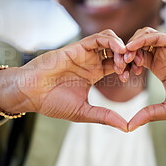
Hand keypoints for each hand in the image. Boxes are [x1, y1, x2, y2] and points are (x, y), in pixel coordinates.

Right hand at [11, 29, 128, 131]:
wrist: (31, 94)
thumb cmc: (52, 103)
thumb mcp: (84, 111)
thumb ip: (105, 117)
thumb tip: (127, 128)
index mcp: (94, 73)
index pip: (117, 65)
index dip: (128, 68)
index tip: (133, 77)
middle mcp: (91, 61)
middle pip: (116, 51)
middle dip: (129, 57)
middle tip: (134, 67)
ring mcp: (84, 53)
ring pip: (110, 41)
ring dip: (122, 47)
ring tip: (126, 60)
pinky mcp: (77, 47)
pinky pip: (98, 38)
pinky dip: (112, 41)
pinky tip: (120, 50)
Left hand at [124, 27, 165, 130]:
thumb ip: (149, 114)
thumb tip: (128, 127)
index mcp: (158, 67)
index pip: (135, 59)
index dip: (125, 65)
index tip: (121, 76)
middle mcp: (162, 56)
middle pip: (136, 46)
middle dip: (124, 54)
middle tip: (120, 67)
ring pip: (143, 37)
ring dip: (131, 45)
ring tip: (126, 59)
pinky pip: (155, 36)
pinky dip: (142, 39)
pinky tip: (132, 47)